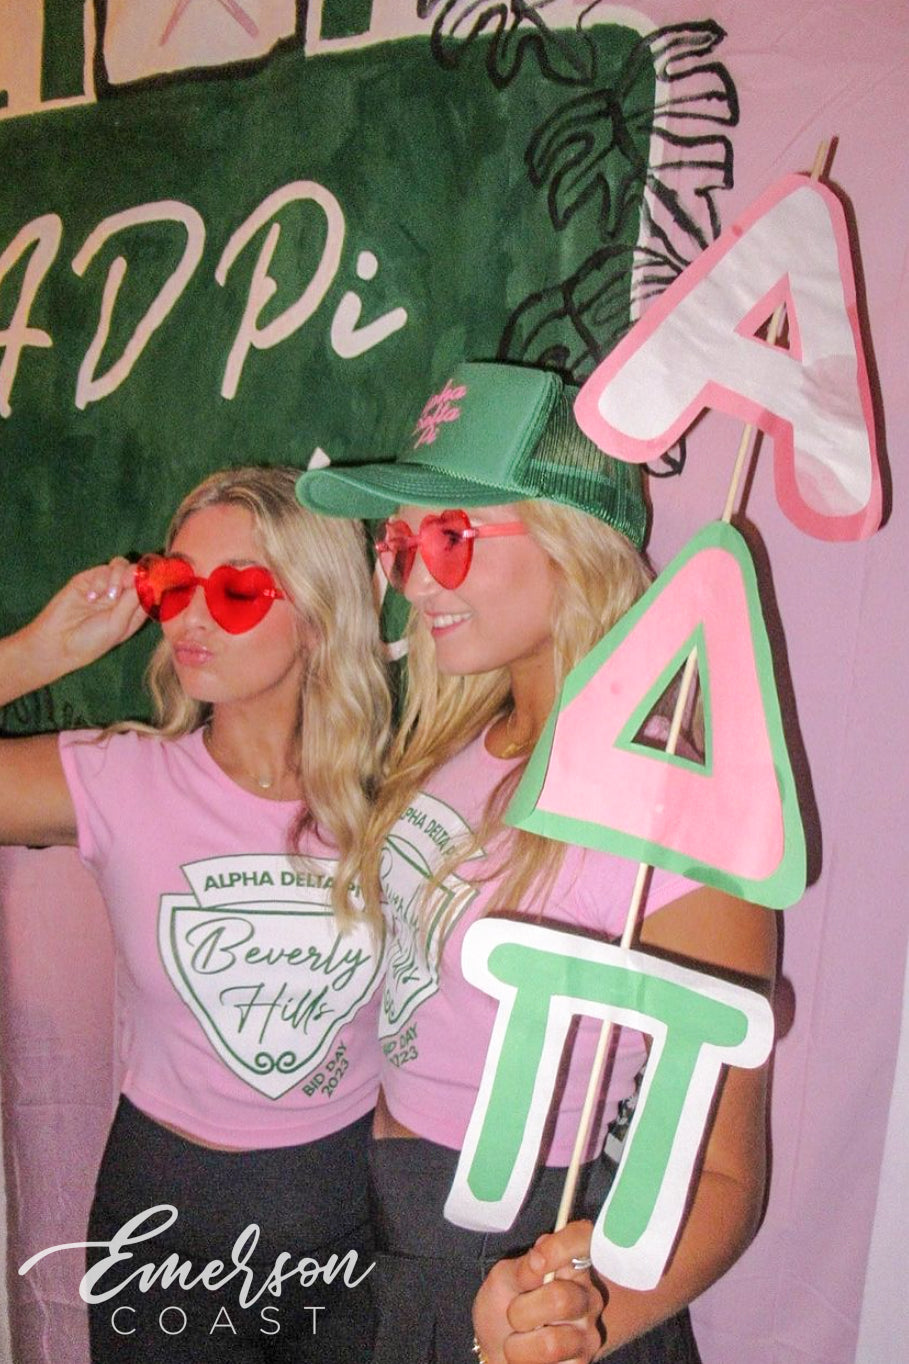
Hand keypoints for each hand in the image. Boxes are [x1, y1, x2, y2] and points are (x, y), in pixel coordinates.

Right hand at [18, 558, 147, 684]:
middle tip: (127, 586)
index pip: (152, 589)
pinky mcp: (90, 579)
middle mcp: (124, 597)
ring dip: (119, 577)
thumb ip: (132, 602)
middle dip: (137, 576)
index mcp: (135, 611)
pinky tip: (90, 598)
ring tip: (109, 596)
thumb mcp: (117, 625)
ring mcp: (107, 586)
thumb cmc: (91, 641)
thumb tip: (147, 580)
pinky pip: (103, 570)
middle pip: (139, 573)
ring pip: (123, 566)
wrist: (57, 641)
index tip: (153, 583)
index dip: (155, 583)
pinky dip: (100, 581)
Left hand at [473, 1221, 604, 1363]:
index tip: (536, 1261)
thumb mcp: (504, 1279)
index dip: (562, 1247)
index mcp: (570, 1266)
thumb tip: (540, 1260)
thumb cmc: (503, 1306)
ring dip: (519, 1346)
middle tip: (513, 1316)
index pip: (584, 1239)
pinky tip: (530, 1357)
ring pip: (552, 1343)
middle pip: (562, 1299)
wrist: (496, 1347)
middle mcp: (587, 1298)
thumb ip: (522, 1268)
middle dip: (521, 1312)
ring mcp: (587, 1335)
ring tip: (518, 1342)